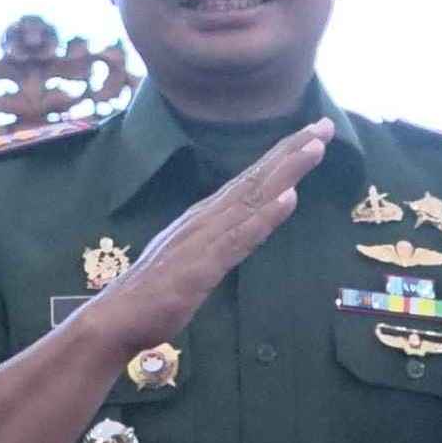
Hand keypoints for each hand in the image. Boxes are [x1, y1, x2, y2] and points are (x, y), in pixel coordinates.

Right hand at [73, 120, 336, 355]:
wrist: (116, 317)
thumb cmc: (153, 292)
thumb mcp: (194, 260)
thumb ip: (219, 242)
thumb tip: (245, 226)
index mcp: (205, 217)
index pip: (249, 180)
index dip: (281, 156)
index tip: (312, 135)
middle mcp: (206, 218)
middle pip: (256, 178)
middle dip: (291, 151)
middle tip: (325, 124)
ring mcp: (205, 238)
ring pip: (253, 198)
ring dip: (285, 172)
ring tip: (314, 148)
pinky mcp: (203, 265)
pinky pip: (240, 237)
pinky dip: (265, 216)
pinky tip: (288, 199)